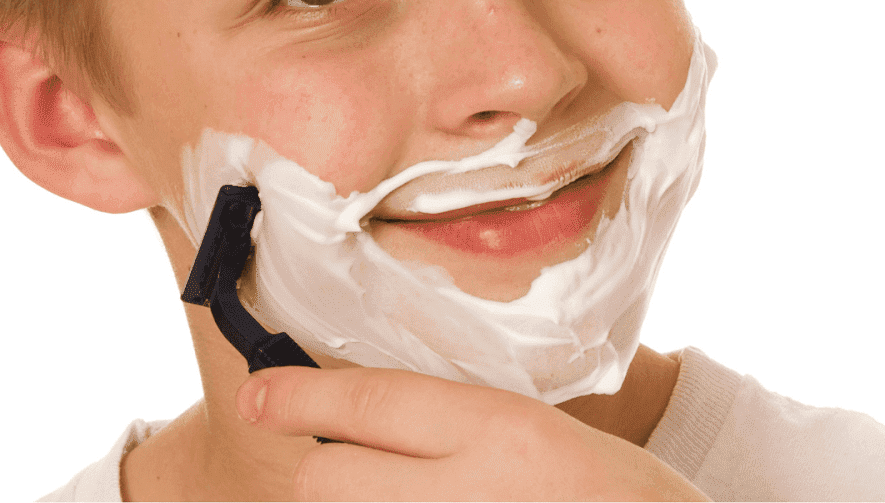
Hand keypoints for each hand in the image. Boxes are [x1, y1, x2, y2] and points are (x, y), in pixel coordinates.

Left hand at [236, 365, 708, 500]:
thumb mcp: (555, 439)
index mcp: (505, 434)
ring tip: (410, 496)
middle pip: (327, 481)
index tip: (256, 392)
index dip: (299, 396)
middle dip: (322, 470)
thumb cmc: (628, 499)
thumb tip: (378, 420)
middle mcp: (470, 495)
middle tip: (348, 467)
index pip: (372, 402)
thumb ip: (472, 431)